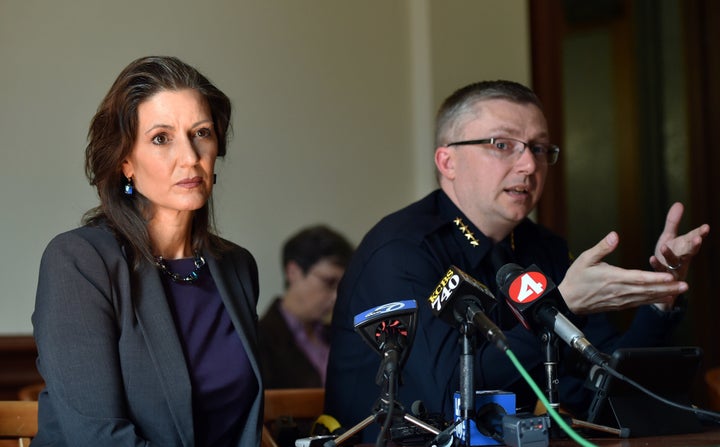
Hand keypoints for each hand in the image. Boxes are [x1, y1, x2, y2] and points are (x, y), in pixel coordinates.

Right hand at [558, 231, 687, 314]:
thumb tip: (615, 235)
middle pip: (647, 289)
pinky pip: (640, 302)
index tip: (670, 276)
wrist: (569, 300)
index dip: (655, 277)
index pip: (638, 278)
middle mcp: (619, 290)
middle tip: (685, 285)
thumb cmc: (576, 278)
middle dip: (667, 287)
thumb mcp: (585, 258)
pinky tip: (665, 297)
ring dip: (664, 294)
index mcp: (612, 278)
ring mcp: (621, 299)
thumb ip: (602, 247)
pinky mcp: (621, 304)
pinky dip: (654, 300)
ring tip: (681, 290)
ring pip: (646, 297)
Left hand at [648, 202, 709, 309]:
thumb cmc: (668, 256)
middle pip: (689, 251)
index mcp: (684, 247)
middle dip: (694, 245)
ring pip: (675, 262)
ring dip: (671, 255)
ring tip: (665, 247)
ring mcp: (673, 267)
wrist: (663, 280)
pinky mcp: (662, 276)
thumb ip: (673, 222)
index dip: (700, 233)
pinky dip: (656, 265)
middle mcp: (681, 257)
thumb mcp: (669, 237)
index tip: (706, 227)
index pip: (694, 238)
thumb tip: (679, 203)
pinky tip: (652, 258)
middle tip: (698, 239)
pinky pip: (659, 270)